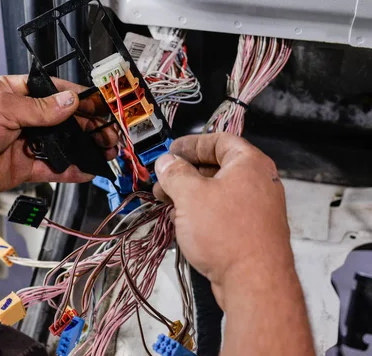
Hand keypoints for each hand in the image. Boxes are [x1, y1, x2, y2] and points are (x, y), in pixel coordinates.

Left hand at [0, 75, 116, 194]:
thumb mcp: (2, 107)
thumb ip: (40, 109)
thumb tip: (69, 103)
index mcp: (20, 94)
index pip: (59, 93)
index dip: (83, 100)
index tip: (103, 105)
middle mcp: (25, 118)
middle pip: (67, 121)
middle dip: (91, 126)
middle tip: (110, 133)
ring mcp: (25, 143)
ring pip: (64, 146)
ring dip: (85, 148)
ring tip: (105, 152)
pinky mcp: (22, 168)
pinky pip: (53, 169)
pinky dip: (71, 171)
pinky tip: (86, 170)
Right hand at [153, 133, 293, 304]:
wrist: (254, 282)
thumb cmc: (228, 233)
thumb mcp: (190, 195)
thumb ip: (175, 173)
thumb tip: (166, 162)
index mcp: (250, 163)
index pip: (220, 140)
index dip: (192, 144)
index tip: (172, 151)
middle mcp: (258, 182)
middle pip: (217, 167)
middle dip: (185, 174)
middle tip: (164, 181)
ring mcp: (257, 208)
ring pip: (218, 192)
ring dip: (190, 195)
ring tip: (167, 205)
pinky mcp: (252, 231)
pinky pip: (223, 213)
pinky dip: (202, 213)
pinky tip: (182, 223)